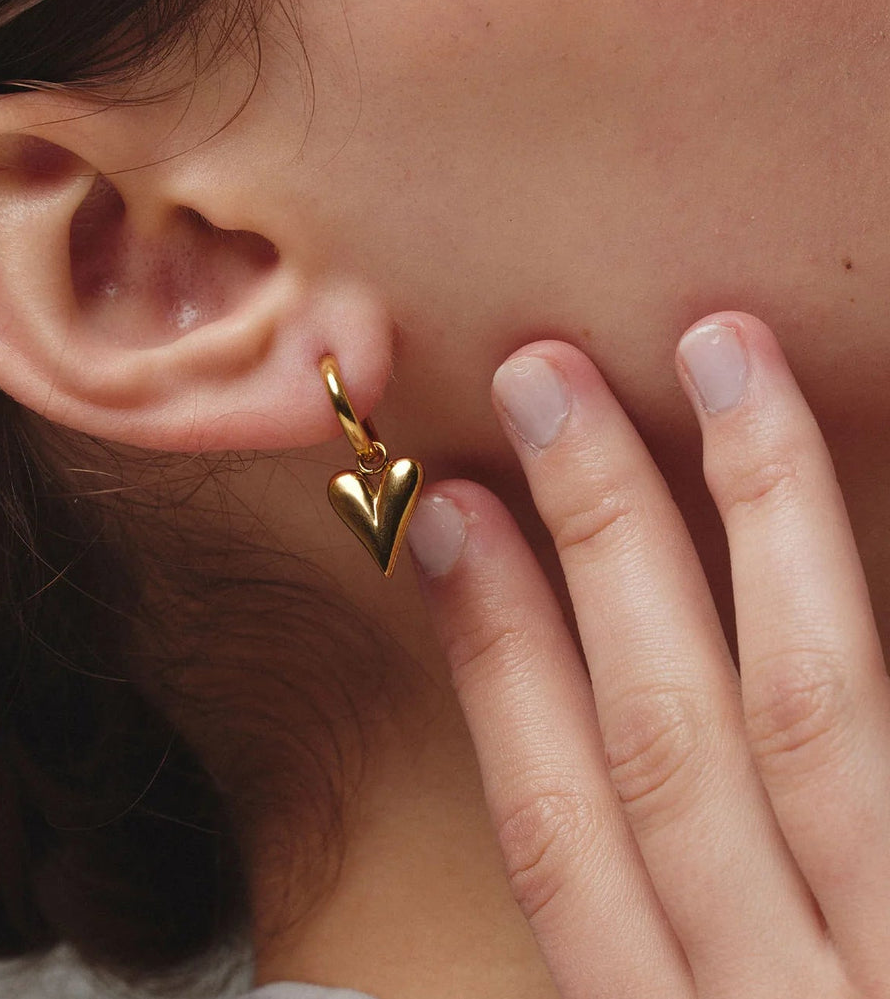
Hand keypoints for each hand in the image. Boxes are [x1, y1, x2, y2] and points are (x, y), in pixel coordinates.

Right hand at [406, 313, 889, 997]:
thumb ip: (668, 936)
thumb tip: (594, 741)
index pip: (558, 817)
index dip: (494, 652)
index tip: (453, 517)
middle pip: (666, 734)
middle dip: (599, 535)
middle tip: (549, 381)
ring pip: (813, 715)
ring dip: (760, 518)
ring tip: (717, 363)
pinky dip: (884, 593)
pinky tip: (877, 478)